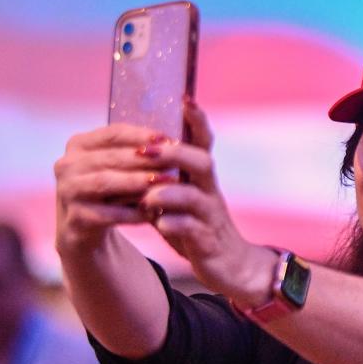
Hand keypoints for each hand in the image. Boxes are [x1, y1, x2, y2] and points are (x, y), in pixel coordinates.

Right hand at [54, 124, 173, 258]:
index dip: (141, 135)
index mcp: (79, 144)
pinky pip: (108, 214)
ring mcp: (67, 191)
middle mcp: (67, 165)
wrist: (85, 228)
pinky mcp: (74, 218)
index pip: (113, 133)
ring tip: (165, 183)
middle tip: (173, 162)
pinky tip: (153, 212)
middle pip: (110, 157)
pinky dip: (132, 213)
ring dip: (137, 182)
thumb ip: (137, 152)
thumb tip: (170, 143)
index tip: (168, 140)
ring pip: (105, 182)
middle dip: (145, 159)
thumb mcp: (118, 167)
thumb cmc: (110, 190)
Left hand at [137, 102, 275, 304]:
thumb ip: (163, 179)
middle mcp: (209, 192)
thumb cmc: (198, 227)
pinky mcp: (207, 241)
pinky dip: (174, 225)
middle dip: (175, 153)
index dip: (196, 120)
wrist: (230, 265)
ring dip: (170, 192)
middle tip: (147, 150)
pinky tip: (160, 225)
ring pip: (195, 196)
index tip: (185, 97)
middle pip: (202, 162)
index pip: (203, 141)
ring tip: (149, 195)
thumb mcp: (181, 199)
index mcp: (201, 178)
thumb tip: (132, 152)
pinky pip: (192, 229)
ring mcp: (210, 216)